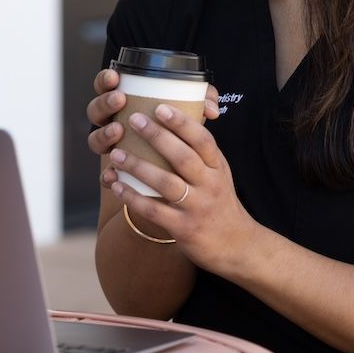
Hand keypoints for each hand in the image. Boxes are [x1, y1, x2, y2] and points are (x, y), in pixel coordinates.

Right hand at [86, 68, 220, 189]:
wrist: (179, 175)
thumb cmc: (179, 133)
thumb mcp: (188, 113)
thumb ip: (201, 103)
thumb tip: (211, 110)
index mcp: (125, 102)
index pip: (106, 85)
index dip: (105, 79)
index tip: (116, 76)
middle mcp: (113, 122)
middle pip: (96, 109)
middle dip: (105, 102)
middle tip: (120, 99)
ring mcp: (111, 147)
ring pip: (95, 140)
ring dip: (103, 133)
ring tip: (118, 130)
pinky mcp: (115, 171)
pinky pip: (104, 173)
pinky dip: (106, 174)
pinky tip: (112, 175)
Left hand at [107, 102, 257, 274]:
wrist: (236, 245)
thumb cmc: (220, 202)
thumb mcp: (218, 173)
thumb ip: (201, 152)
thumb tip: (178, 119)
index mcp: (216, 167)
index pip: (202, 140)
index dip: (182, 122)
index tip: (160, 107)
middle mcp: (210, 185)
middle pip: (183, 157)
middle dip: (157, 137)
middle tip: (134, 120)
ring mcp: (197, 207)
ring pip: (166, 183)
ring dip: (139, 167)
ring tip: (117, 154)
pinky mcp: (184, 228)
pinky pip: (154, 211)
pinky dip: (133, 198)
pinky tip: (117, 186)